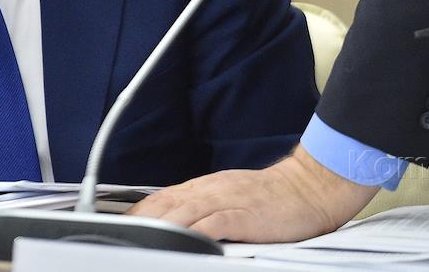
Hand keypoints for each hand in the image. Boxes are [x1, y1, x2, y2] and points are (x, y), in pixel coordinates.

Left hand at [127, 145, 378, 241]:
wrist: (310, 187)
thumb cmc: (275, 199)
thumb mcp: (233, 198)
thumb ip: (206, 210)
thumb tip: (178, 225)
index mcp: (207, 187)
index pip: (162, 198)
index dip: (138, 213)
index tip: (119, 227)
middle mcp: (211, 190)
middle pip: (165, 204)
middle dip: (139, 221)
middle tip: (118, 236)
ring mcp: (227, 200)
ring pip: (182, 211)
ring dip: (157, 226)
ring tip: (138, 240)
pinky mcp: (244, 214)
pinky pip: (212, 223)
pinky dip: (192, 232)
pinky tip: (180, 241)